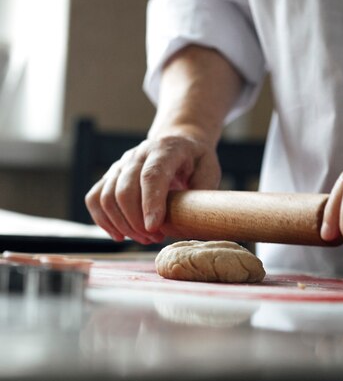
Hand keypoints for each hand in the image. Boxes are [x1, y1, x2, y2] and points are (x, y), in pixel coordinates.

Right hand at [85, 135, 220, 243]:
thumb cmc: (195, 161)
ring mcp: (121, 164)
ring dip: (123, 225)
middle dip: (136, 222)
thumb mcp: (209, 169)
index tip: (153, 228)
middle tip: (155, 238)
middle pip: (125, 189)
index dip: (150, 203)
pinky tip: (119, 235)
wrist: (177, 142)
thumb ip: (203, 190)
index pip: (152, 175)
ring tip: (144, 239)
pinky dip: (103, 221)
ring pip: (107, 197)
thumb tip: (192, 217)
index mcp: (165, 150)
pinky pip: (94, 199)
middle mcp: (138, 154)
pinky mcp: (110, 176)